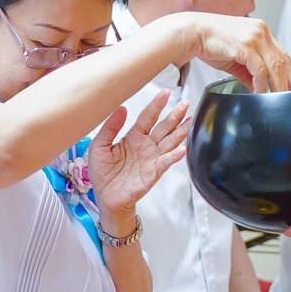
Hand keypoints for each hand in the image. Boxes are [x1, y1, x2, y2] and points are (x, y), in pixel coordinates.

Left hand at [88, 90, 190, 221]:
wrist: (106, 198)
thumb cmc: (102, 173)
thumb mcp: (99, 146)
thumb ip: (110, 128)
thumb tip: (121, 108)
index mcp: (133, 137)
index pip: (147, 117)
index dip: (156, 105)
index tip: (166, 93)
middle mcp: (146, 146)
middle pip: (164, 127)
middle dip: (175, 115)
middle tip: (186, 103)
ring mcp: (152, 159)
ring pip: (170, 142)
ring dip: (181, 132)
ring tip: (191, 121)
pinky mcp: (153, 173)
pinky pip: (165, 163)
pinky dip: (173, 157)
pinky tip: (182, 150)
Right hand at [172, 13, 290, 92]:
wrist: (192, 32)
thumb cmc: (210, 42)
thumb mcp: (235, 57)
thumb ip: (249, 72)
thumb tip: (257, 87)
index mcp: (260, 30)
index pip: (282, 53)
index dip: (289, 71)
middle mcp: (260, 31)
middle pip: (282, 60)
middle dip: (287, 80)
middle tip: (289, 95)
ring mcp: (254, 37)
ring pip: (274, 66)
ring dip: (276, 85)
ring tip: (276, 98)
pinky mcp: (245, 46)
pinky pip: (260, 70)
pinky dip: (261, 83)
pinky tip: (259, 92)